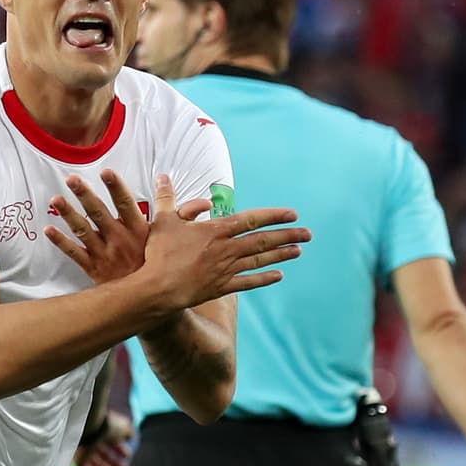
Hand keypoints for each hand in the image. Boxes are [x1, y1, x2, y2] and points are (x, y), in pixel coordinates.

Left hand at [45, 169, 212, 284]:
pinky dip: (60, 242)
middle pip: (100, 213)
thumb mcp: (175, 242)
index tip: (106, 171)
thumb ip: (185, 218)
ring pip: (83, 232)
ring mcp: (105, 255)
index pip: (126, 203)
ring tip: (55, 199)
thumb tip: (204, 202)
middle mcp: (120, 240)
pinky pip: (74, 254)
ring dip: (69, 215)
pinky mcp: (94, 269)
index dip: (115, 187)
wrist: (152, 304)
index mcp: (139, 231)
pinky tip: (47, 229)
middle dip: (86, 195)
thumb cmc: (162, 267)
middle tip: (72, 178)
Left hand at [74, 413, 134, 465]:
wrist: (92, 426)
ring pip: (96, 465)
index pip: (111, 443)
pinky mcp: (78, 459)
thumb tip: (130, 437)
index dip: (120, 450)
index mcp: (102, 430)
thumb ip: (129, 433)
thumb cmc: (108, 425)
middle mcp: (92, 440)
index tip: (128, 457)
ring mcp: (84, 450)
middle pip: (103, 456)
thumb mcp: (124, 427)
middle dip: (114, 465)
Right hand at [141, 174, 309, 310]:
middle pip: (263, 240)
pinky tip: (278, 275)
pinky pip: (249, 282)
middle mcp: (226, 249)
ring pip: (260, 259)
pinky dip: (264, 278)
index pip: (252, 219)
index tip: (292, 214)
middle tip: (308, 233)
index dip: (273, 216)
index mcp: (216, 231)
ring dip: (281, 254)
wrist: (157, 288)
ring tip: (299, 250)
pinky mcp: (222, 287)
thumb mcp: (162, 221)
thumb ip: (167, 198)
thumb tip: (163, 177)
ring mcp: (226, 269)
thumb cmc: (159, 254)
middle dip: (287, 235)